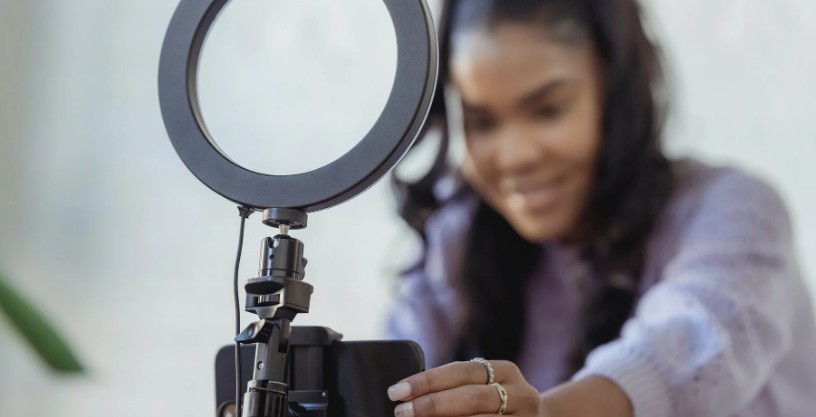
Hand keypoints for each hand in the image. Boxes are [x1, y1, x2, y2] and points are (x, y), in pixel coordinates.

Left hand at [386, 360, 541, 416]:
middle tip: (401, 412)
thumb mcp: (480, 387)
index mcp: (506, 371)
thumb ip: (453, 388)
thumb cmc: (493, 404)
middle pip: (470, 398)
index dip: (426, 381)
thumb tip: (407, 395)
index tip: (397, 391)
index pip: (460, 371)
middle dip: (431, 405)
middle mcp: (522, 393)